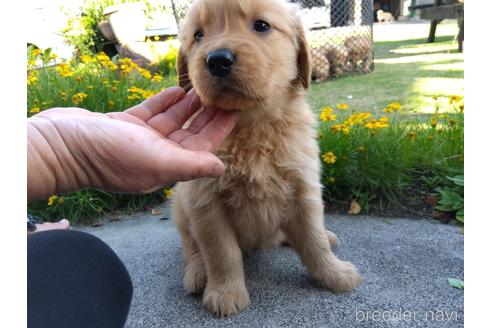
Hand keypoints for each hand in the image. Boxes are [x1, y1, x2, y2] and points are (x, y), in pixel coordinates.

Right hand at [27, 87, 238, 200]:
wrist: (62, 145)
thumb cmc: (110, 156)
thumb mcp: (157, 161)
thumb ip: (190, 164)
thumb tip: (222, 169)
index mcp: (167, 165)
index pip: (202, 146)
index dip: (220, 129)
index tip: (235, 111)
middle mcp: (157, 154)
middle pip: (190, 133)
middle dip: (207, 116)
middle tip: (223, 96)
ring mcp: (140, 139)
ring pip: (172, 120)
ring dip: (188, 106)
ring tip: (203, 90)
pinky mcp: (125, 125)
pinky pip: (152, 112)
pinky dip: (164, 102)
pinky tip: (177, 91)